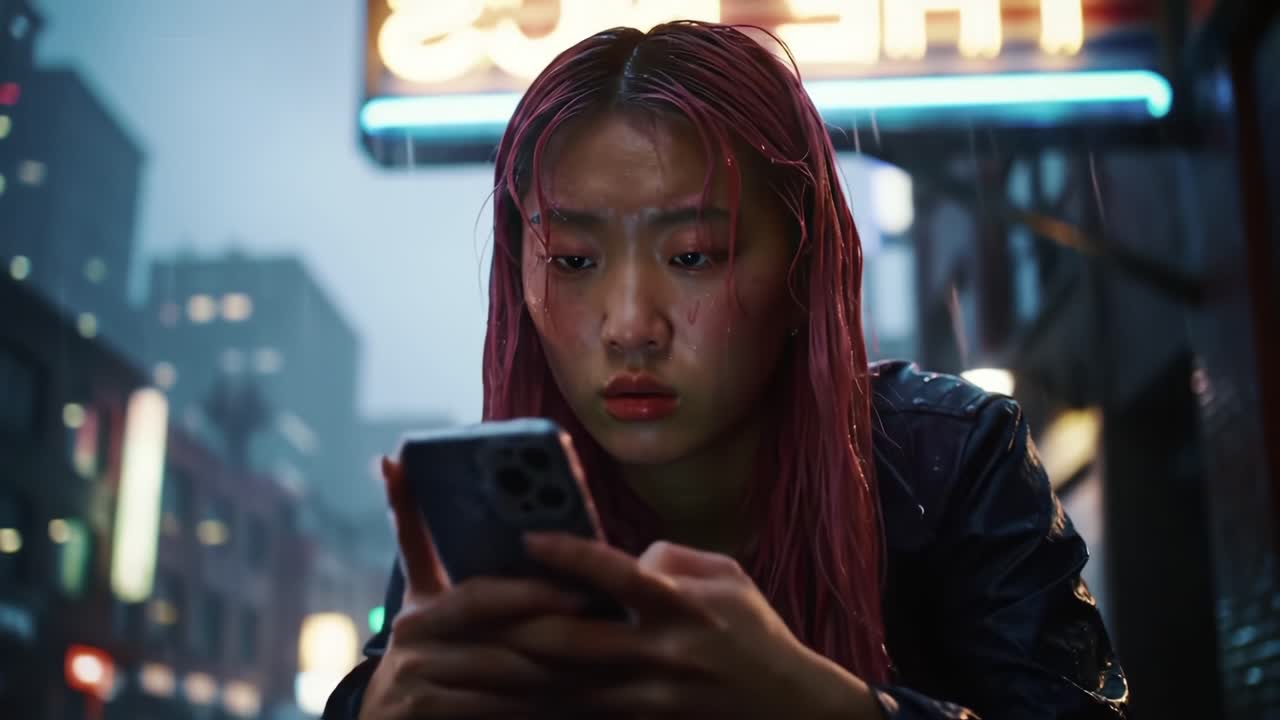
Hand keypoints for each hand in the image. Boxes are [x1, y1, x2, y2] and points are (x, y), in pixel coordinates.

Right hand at [358, 458, 584, 719]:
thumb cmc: (426, 645)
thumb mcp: (419, 591)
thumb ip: (414, 530)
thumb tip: (391, 458)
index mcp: (422, 604)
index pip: (482, 595)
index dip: (533, 594)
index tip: (584, 593)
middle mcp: (413, 640)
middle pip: (503, 640)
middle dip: (560, 636)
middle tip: (611, 633)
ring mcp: (415, 682)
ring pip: (507, 678)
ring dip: (561, 674)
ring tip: (608, 667)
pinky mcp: (422, 714)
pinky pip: (497, 711)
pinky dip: (538, 709)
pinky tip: (575, 703)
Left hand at [500, 534, 882, 718]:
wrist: (789, 708)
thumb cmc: (755, 632)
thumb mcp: (726, 575)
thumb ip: (670, 558)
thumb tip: (623, 557)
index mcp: (682, 605)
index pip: (616, 574)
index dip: (568, 554)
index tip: (527, 537)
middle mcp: (662, 653)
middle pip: (575, 643)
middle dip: (521, 628)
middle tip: (477, 609)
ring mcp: (650, 698)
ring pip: (568, 688)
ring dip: (520, 673)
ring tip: (476, 654)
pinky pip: (584, 714)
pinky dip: (547, 705)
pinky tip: (512, 694)